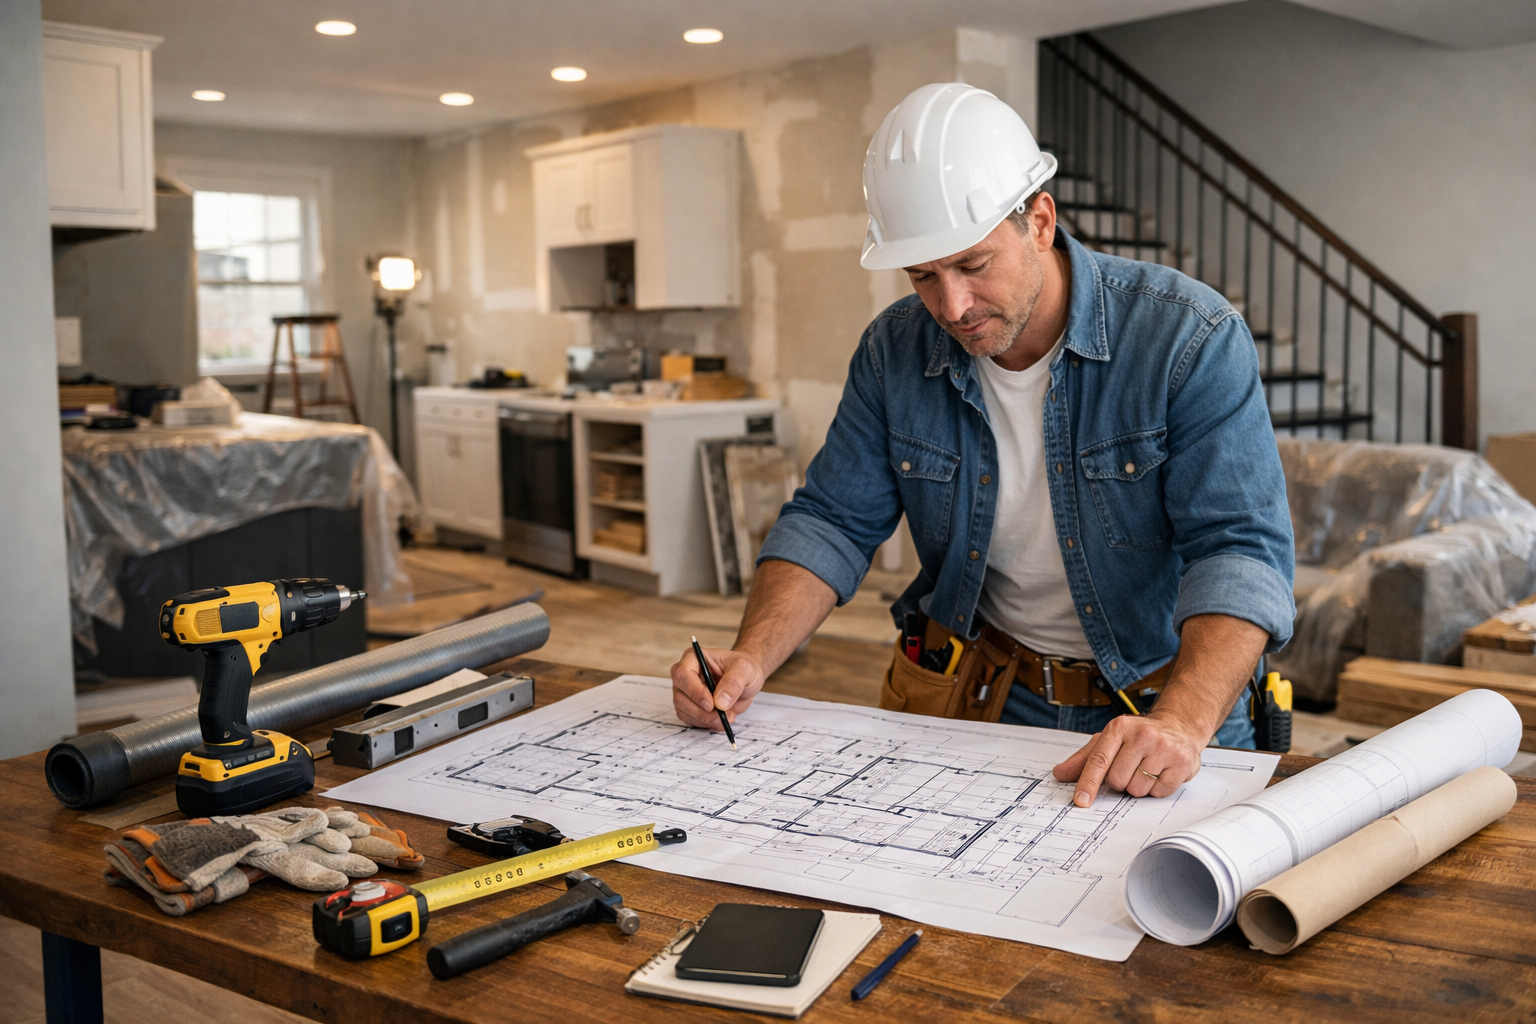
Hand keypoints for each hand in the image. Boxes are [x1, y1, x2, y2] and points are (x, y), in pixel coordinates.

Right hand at [670, 646, 767, 730]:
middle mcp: (685, 675)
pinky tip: (721, 720)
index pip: (682, 674)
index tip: (712, 705)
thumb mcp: (744, 669)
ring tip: (727, 716)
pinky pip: (691, 720)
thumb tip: (720, 702)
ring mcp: (685, 692)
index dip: (695, 691)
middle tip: (723, 716)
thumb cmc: (743, 668)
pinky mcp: (689, 707)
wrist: (746, 680)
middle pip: (681, 697)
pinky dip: (706, 724)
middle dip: (702, 711)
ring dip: (706, 720)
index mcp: (693, 658)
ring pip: (684, 711)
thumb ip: (733, 682)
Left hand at [1052, 711, 1205, 805]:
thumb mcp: (1110, 740)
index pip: (1099, 760)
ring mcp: (1164, 748)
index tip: (1080, 800)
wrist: (1178, 727)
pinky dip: (1156, 789)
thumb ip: (1084, 759)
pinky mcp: (1182, 762)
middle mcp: (1142, 735)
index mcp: (1119, 728)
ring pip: (1138, 789)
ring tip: (1147, 769)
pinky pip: (1159, 792)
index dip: (1088, 782)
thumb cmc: (1139, 736)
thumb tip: (1060, 773)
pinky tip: (1161, 773)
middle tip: (1130, 768)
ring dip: (1139, 786)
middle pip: (1117, 780)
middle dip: (1120, 782)